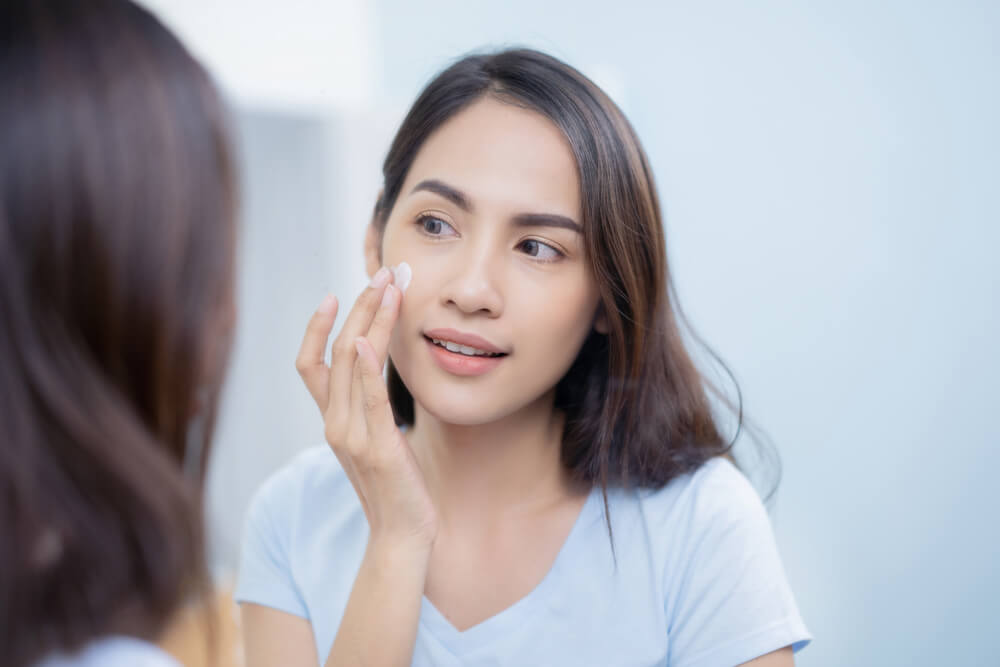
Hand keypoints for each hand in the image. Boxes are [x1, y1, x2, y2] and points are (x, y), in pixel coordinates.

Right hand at [296, 268, 437, 549]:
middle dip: (359, 308)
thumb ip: (367, 408)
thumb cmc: (394, 484)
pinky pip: (369, 401)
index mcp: (332, 420)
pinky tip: (374, 341)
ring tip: (391, 288)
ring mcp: (353, 436)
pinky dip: (369, 369)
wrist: (401, 534)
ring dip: (372, 321)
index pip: (310, 364)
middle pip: (337, 352)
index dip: (316, 327)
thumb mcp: (375, 439)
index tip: (335, 293)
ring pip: (353, 365)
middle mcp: (335, 424)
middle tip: (382, 274)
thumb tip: (376, 370)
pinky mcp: (379, 448)